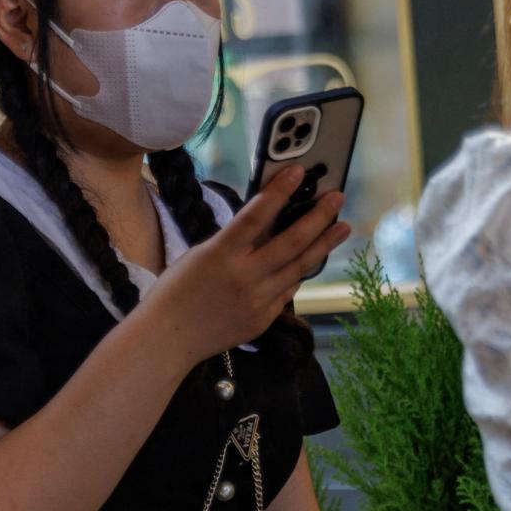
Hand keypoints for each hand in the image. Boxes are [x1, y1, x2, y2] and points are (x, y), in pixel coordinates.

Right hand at [137, 163, 347, 369]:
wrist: (168, 338)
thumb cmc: (176, 291)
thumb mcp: (200, 255)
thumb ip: (233, 242)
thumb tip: (266, 225)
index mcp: (221, 254)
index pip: (256, 215)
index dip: (280, 191)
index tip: (299, 172)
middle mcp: (244, 277)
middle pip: (291, 242)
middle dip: (319, 217)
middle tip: (338, 198)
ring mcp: (257, 301)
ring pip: (299, 268)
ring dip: (323, 245)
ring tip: (342, 227)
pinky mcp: (263, 319)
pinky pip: (287, 291)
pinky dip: (297, 273)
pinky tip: (310, 260)